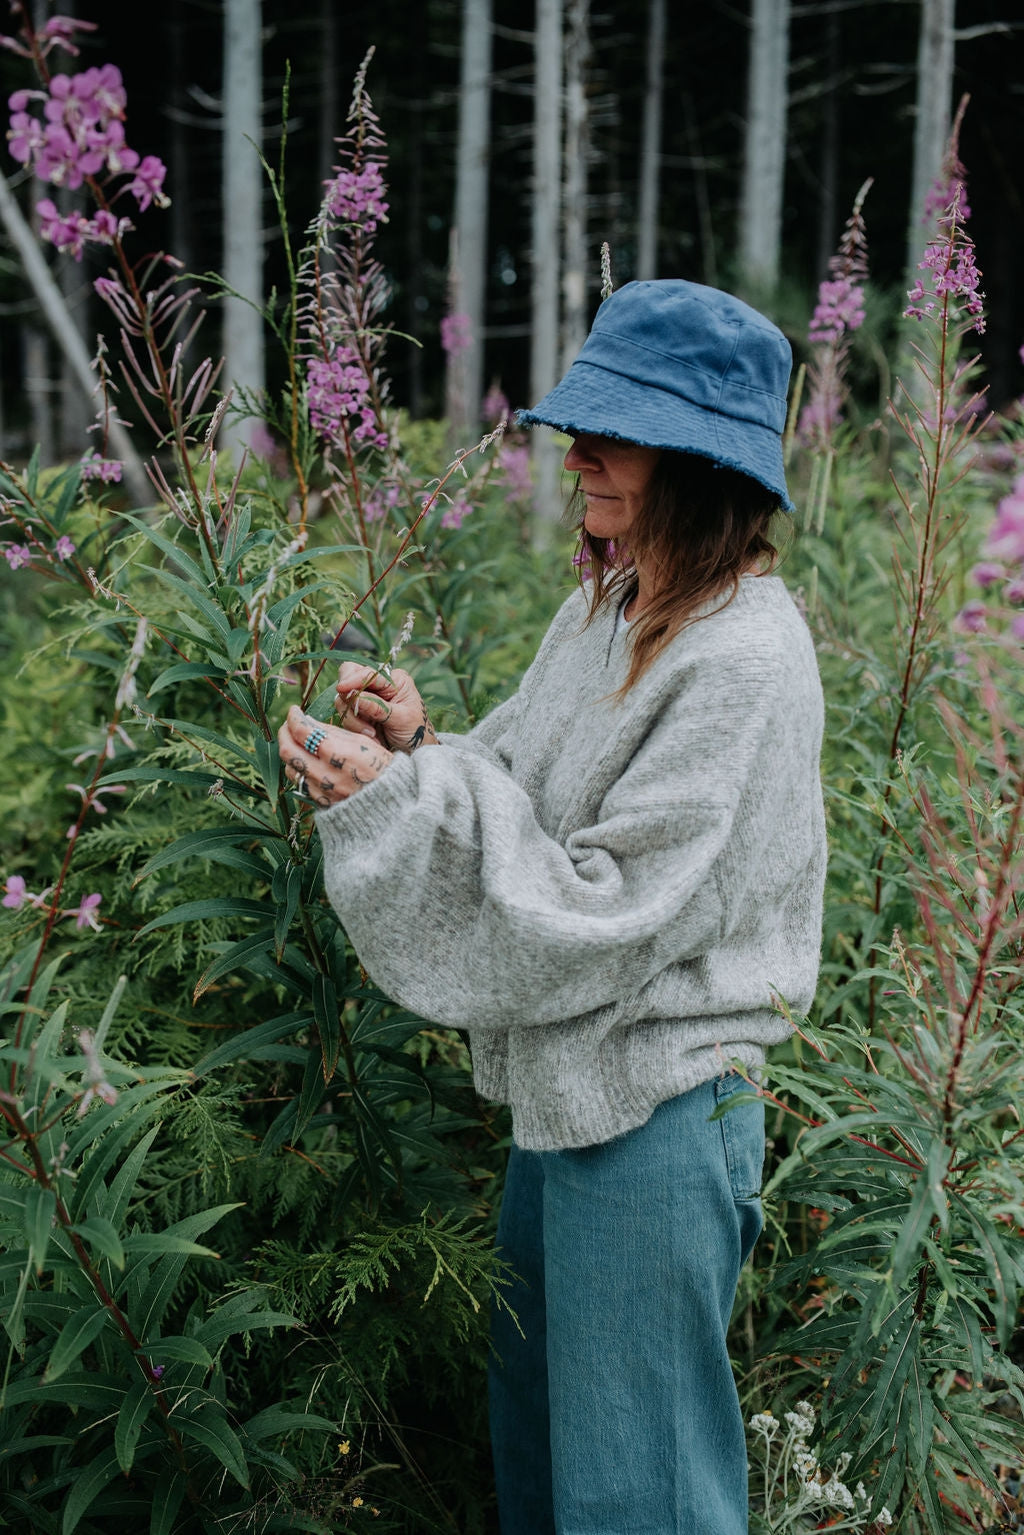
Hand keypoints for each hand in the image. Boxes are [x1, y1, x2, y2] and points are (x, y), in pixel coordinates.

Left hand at [277, 706, 393, 807]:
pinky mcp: (321, 803)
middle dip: (284, 733)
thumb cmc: (382, 766)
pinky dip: (299, 769)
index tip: (294, 711)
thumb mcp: (363, 741)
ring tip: (298, 743)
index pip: (303, 731)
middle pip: (288, 750)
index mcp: (339, 753)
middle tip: (289, 725)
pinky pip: (300, 784)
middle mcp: (326, 774)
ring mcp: (322, 791)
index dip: (294, 718)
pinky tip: (307, 762)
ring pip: (290, 768)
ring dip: (290, 753)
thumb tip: (308, 721)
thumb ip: (333, 732)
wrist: (393, 802)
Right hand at [334, 662, 439, 753]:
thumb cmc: (415, 731)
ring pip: (343, 701)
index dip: (352, 679)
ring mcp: (365, 698)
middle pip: (348, 680)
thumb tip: (354, 695)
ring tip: (372, 734)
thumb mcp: (401, 718)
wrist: (414, 751)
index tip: (342, 689)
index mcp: (393, 679)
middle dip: (349, 700)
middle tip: (359, 716)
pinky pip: (345, 716)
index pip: (366, 672)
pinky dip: (354, 728)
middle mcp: (377, 685)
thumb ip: (377, 707)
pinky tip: (371, 737)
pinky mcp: (358, 713)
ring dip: (354, 720)